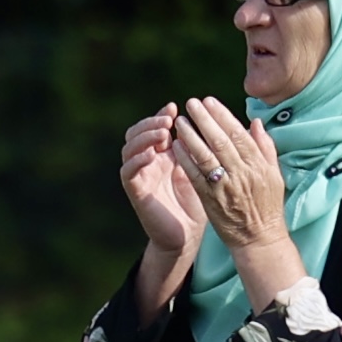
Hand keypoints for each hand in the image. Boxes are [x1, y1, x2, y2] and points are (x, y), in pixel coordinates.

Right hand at [119, 105, 202, 258]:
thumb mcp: (202, 168)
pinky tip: (151, 154)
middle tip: (168, 118)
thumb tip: (213, 119)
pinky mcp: (136, 192)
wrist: (188, 235)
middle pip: (137, 133)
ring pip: (129, 149)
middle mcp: (148, 163)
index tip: (176, 106)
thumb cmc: (199, 202)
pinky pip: (128, 172)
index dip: (161, 114)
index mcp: (164, 154)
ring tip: (161, 132)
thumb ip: (200, 146)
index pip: (154, 126)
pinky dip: (136, 160)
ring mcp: (140, 176)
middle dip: (150, 122)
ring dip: (143, 137)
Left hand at [174, 95, 292, 252]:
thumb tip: (255, 122)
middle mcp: (242, 173)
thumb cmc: (266, 206)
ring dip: (191, 137)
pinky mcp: (210, 199)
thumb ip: (265, 147)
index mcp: (258, 164)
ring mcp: (225, 186)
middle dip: (205, 120)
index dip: (223, 116)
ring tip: (179, 122)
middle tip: (191, 103)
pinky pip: (196, 176)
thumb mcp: (273, 175)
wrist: (258, 239)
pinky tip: (175, 146)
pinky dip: (185, 160)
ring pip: (206, 156)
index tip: (209, 101)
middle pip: (221, 141)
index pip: (238, 134)